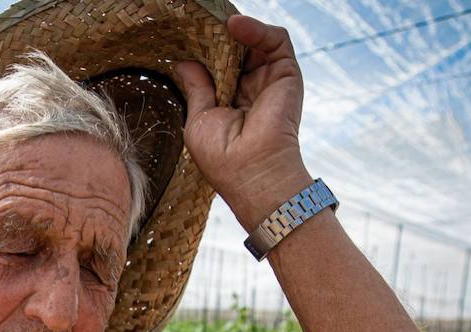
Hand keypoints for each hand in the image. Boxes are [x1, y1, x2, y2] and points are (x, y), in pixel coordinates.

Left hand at [173, 15, 312, 231]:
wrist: (252, 170)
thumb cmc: (222, 156)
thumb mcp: (199, 118)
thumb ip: (197, 87)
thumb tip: (184, 63)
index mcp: (229, 101)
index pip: (217, 65)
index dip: (205, 50)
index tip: (187, 35)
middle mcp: (250, 88)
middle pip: (235, 49)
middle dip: (218, 35)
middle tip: (199, 22)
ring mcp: (268, 80)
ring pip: (254, 41)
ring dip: (234, 30)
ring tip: (216, 24)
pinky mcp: (286, 73)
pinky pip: (275, 39)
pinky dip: (256, 28)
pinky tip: (235, 26)